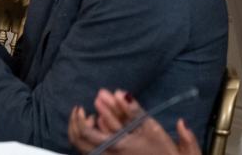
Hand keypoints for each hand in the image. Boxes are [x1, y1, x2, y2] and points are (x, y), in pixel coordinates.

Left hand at [69, 89, 199, 154]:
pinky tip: (99, 131)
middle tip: (79, 112)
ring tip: (90, 121)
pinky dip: (89, 142)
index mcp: (117, 146)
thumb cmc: (165, 152)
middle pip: (79, 141)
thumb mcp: (153, 129)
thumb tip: (122, 93)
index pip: (85, 133)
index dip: (79, 119)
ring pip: (83, 149)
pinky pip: (94, 153)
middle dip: (75, 124)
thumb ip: (136, 111)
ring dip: (81, 132)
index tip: (81, 107)